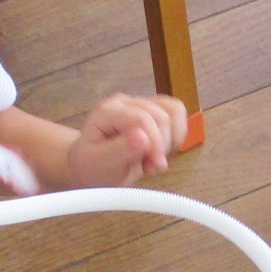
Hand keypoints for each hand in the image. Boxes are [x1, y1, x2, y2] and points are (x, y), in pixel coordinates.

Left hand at [63, 93, 189, 186]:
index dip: (155, 142)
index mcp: (107, 112)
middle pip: (161, 115)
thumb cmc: (93, 167)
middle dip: (162, 145)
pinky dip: (177, 135)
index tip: (156, 166)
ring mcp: (140, 103)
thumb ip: (120, 150)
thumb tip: (143, 138)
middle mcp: (124, 102)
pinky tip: (162, 151)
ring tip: (155, 160)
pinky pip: (177, 113)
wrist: (93, 168)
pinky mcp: (153, 109)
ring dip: (171, 139)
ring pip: (174, 110)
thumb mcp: (101, 164)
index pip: (141, 118)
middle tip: (151, 168)